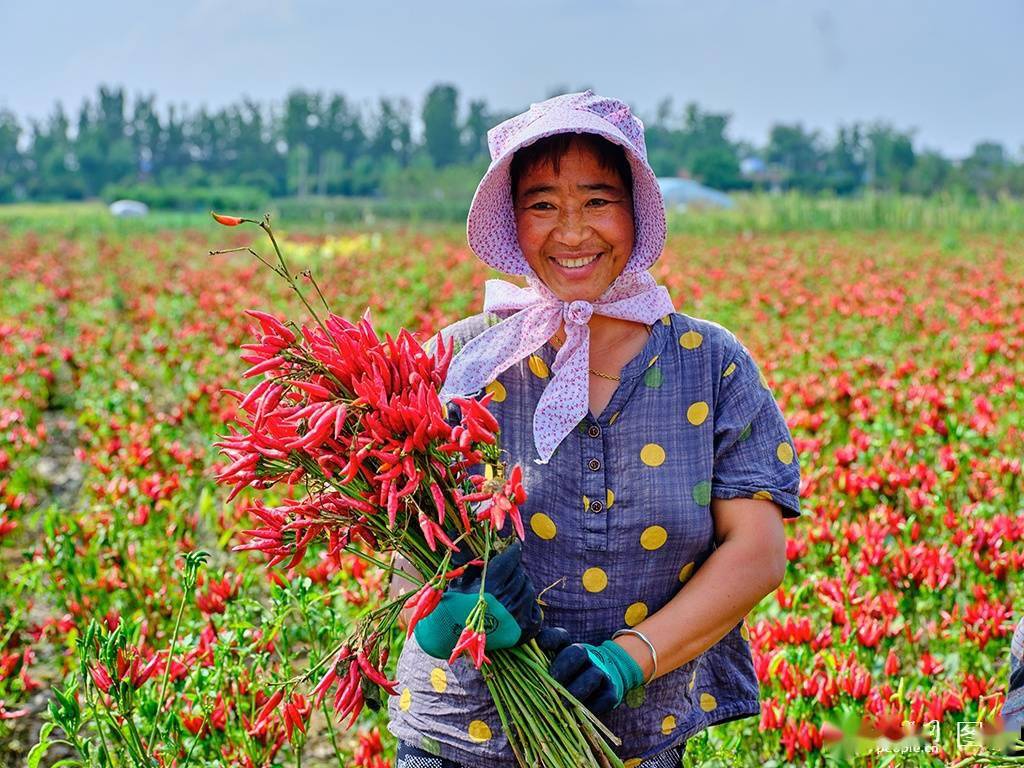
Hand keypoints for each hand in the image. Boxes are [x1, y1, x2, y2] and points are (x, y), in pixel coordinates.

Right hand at [414, 540, 542, 658]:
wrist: (448, 634)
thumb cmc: (452, 604)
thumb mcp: (459, 578)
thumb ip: (470, 559)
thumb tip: (465, 536)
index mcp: (490, 585)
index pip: (510, 560)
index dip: (513, 550)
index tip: (514, 546)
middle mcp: (504, 601)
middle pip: (520, 574)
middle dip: (515, 568)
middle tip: (509, 568)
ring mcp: (514, 617)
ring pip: (528, 591)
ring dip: (522, 584)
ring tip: (512, 584)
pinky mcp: (520, 632)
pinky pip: (535, 613)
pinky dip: (531, 605)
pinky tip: (522, 601)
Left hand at [537, 626, 643, 713]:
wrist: (602, 683)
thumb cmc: (565, 679)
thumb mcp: (551, 669)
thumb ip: (536, 667)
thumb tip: (512, 666)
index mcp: (566, 649)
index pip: (560, 637)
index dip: (550, 638)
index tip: (540, 644)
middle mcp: (584, 657)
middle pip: (577, 652)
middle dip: (565, 664)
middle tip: (553, 678)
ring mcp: (599, 673)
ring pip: (593, 675)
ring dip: (578, 688)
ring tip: (564, 703)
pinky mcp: (611, 691)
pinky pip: (606, 697)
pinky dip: (594, 705)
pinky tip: (581, 713)